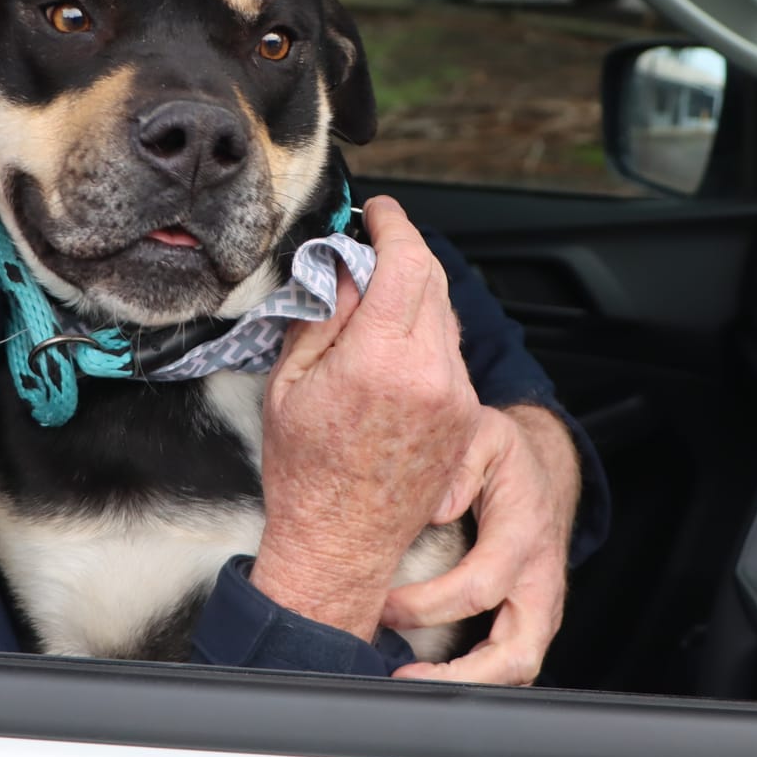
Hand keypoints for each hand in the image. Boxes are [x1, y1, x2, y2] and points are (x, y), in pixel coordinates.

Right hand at [249, 196, 481, 640]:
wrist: (341, 543)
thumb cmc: (305, 471)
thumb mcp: (290, 382)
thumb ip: (323, 315)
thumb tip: (341, 266)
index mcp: (382, 360)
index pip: (408, 261)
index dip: (394, 224)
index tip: (377, 213)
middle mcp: (432, 374)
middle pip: (434, 279)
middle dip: (403, 253)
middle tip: (368, 249)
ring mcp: (456, 397)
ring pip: (445, 314)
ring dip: (414, 293)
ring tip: (372, 304)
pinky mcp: (466, 417)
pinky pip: (451, 352)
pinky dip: (425, 333)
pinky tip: (391, 347)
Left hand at [383, 402, 579, 684]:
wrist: (544, 473)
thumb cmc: (506, 458)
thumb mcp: (485, 435)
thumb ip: (461, 462)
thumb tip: (437, 506)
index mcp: (524, 536)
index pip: (479, 587)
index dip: (426, 605)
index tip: (383, 606)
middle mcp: (541, 582)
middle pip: (517, 654)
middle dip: (460, 677)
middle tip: (403, 677)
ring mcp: (541, 608)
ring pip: (519, 670)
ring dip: (467, 687)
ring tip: (410, 683)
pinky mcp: (533, 623)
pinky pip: (512, 666)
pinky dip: (476, 680)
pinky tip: (431, 675)